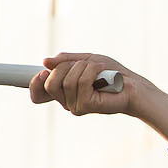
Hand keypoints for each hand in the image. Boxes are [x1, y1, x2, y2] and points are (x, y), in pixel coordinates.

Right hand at [32, 53, 167, 142]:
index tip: (43, 72)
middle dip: (66, 67)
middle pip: (49, 84)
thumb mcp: (86, 60)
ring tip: (99, 69)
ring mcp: (75, 106)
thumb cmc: (112, 74)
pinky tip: (104, 74)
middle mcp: (67, 101)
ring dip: (84, 67)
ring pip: (66, 81)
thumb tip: (45, 62)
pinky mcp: (86, 106)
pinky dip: (92, 71)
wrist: (133, 85)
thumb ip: (66, 61)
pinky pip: (80, 83)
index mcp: (64, 92)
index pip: (38, 94)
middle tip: (84, 64)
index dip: (34, 84)